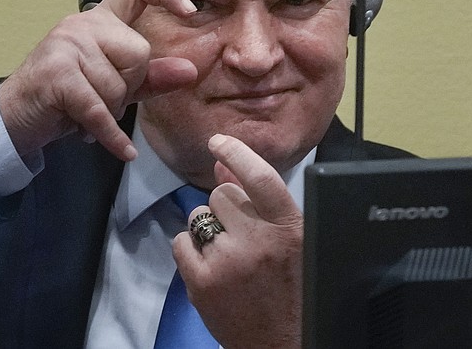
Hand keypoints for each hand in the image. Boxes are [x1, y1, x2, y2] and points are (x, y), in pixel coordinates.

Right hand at [0, 0, 197, 159]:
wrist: (15, 118)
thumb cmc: (67, 98)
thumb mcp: (116, 86)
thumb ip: (152, 77)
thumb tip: (190, 71)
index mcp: (101, 21)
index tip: (190, 11)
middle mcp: (83, 25)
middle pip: (139, 54)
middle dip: (128, 87)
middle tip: (101, 99)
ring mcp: (67, 45)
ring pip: (118, 86)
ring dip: (109, 112)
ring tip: (85, 113)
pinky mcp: (57, 75)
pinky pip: (100, 109)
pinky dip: (111, 135)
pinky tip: (122, 150)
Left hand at [172, 134, 303, 348]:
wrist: (284, 341)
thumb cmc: (291, 286)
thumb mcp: (289, 238)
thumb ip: (257, 199)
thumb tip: (223, 165)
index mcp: (289, 226)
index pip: (260, 176)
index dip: (236, 153)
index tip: (218, 141)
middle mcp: (260, 240)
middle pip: (221, 193)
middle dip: (225, 206)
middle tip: (241, 233)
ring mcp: (229, 261)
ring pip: (199, 215)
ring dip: (208, 228)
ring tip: (229, 254)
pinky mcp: (203, 282)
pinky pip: (180, 241)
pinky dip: (190, 250)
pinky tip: (210, 267)